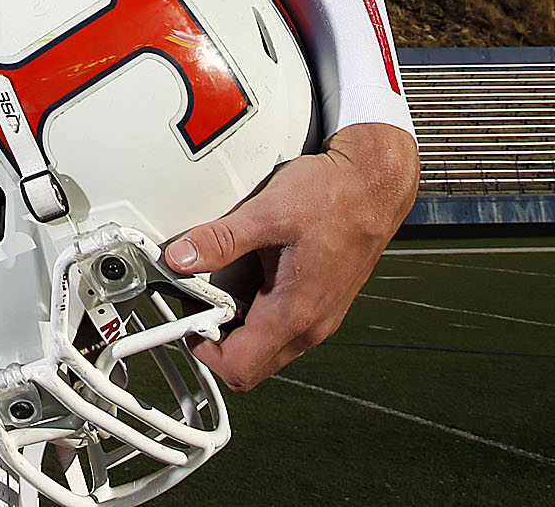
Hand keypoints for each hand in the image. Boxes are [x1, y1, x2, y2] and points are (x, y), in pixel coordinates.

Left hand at [161, 121, 419, 389]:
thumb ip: (221, 240)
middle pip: (251, 367)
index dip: (203, 351)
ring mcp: (320, 319)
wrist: (375, 186)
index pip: (239, 369)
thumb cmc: (334, 197)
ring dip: (237, 329)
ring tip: (221, 288)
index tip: (186, 319)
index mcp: (295, 314)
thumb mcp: (267, 212)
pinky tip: (248, 277)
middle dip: (217, 342)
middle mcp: (311, 327)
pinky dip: (257, 315)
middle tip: (198, 302)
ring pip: (266, 349)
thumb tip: (179, 257)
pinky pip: (282, 329)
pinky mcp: (322, 304)